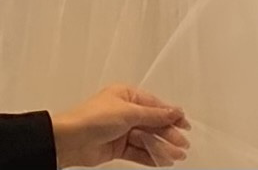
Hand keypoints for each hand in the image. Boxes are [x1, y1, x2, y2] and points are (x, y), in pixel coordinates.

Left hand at [52, 86, 189, 167]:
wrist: (72, 140)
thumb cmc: (92, 117)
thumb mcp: (128, 112)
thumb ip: (153, 115)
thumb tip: (173, 111)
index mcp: (126, 95)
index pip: (154, 105)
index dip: (170, 114)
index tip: (185, 124)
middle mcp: (124, 111)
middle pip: (152, 124)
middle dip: (168, 134)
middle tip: (182, 144)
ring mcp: (121, 130)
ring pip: (147, 139)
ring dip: (161, 147)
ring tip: (175, 156)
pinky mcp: (117, 147)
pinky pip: (138, 152)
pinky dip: (150, 156)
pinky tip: (162, 161)